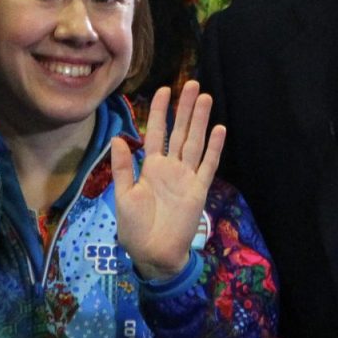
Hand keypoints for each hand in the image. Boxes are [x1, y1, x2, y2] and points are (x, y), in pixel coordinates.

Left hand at [111, 81, 226, 280]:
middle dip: (185, 108)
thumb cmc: (135, 227)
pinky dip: (213, 148)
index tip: (164, 89)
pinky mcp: (198, 189)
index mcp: (151, 167)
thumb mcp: (123, 195)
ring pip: (194, 142)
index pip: (157, 132)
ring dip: (200, 121)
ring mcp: (186, 177)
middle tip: (192, 84)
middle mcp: (171, 167)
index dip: (161, 111)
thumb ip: (123, 167)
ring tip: (205, 98)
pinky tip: (219, 129)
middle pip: (180, 131)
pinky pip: (207, 165)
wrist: (152, 253)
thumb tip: (118, 138)